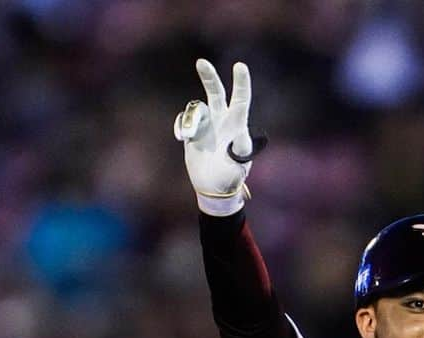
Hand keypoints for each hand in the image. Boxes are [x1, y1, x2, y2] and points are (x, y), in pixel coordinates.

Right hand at [174, 59, 256, 215]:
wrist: (214, 188)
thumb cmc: (231, 177)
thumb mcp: (239, 164)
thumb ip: (239, 149)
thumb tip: (238, 138)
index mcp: (237, 126)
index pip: (241, 101)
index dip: (241, 83)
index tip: (240, 66)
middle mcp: (222, 120)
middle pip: (216, 93)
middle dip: (209, 77)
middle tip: (201, 63)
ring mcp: (207, 124)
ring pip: (196, 107)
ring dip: (190, 120)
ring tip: (186, 136)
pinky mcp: (193, 131)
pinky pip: (184, 119)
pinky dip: (181, 125)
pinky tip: (181, 138)